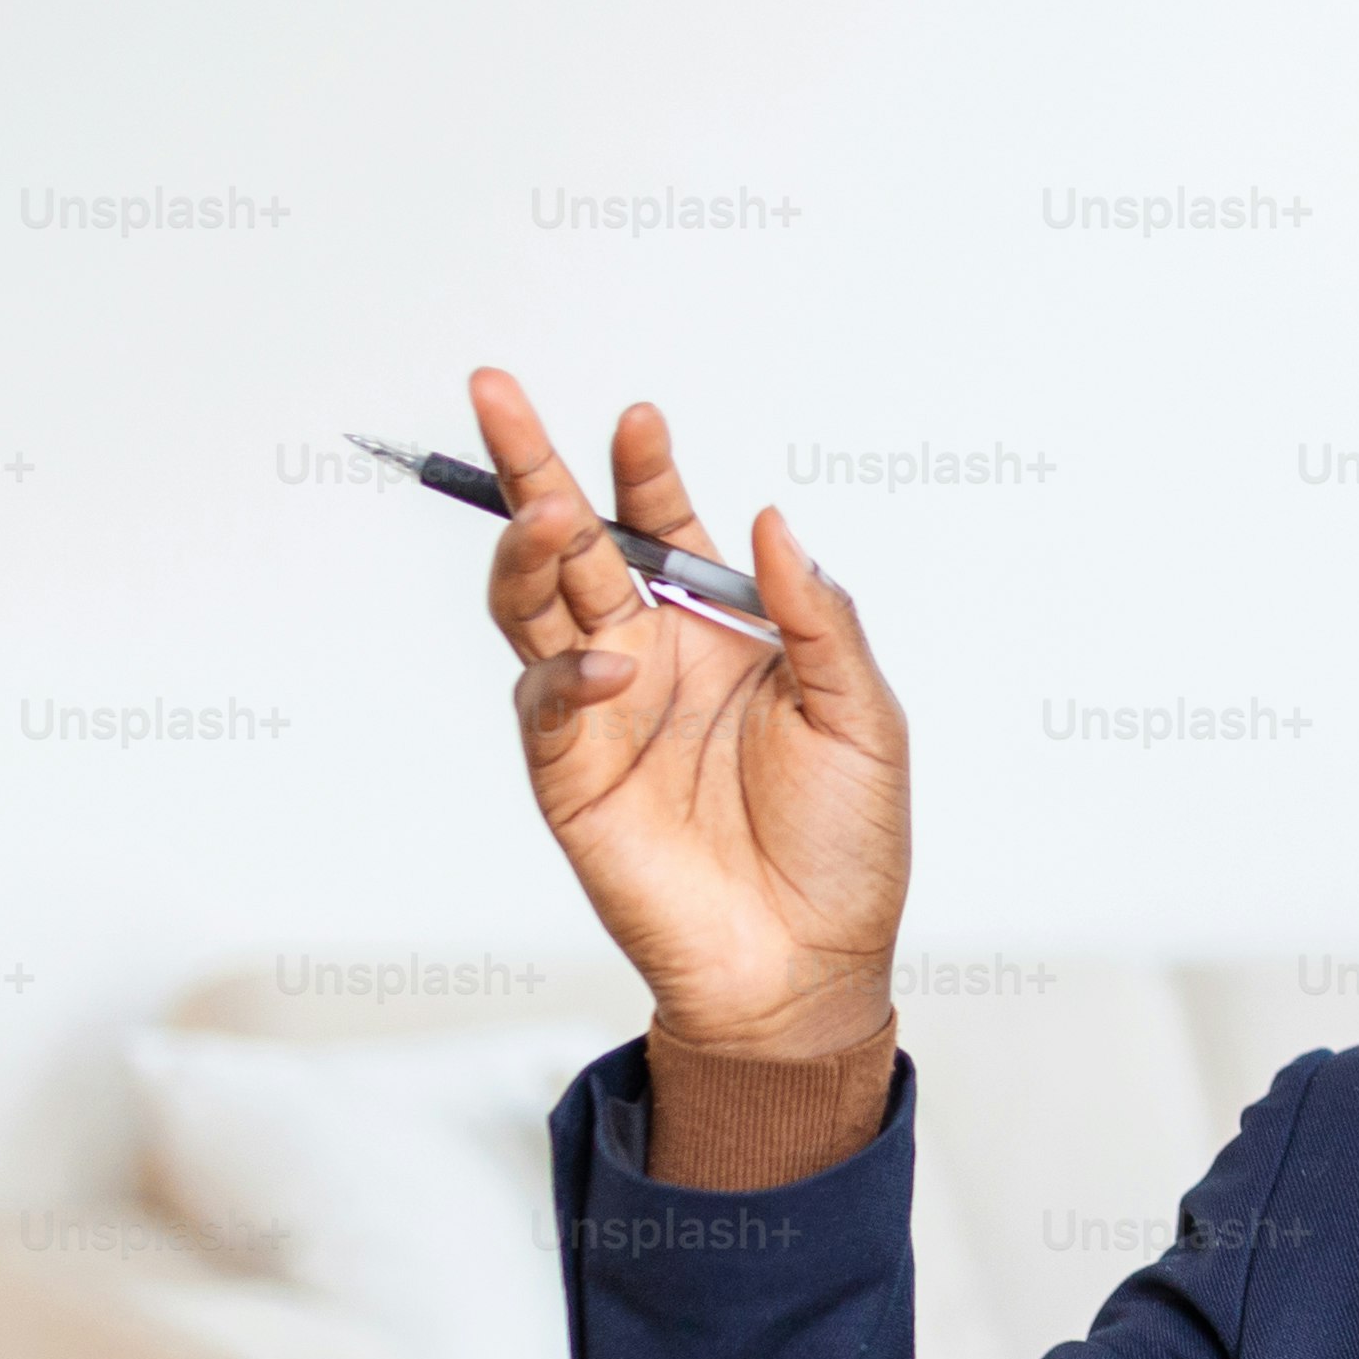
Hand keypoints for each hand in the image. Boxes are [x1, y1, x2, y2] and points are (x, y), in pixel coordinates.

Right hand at [472, 368, 908, 1059]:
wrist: (809, 962)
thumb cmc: (846, 845)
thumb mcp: (863, 716)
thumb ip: (817, 618)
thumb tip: (773, 523)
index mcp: (720, 633)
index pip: (665, 528)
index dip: (644, 471)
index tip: (639, 418)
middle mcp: (651, 658)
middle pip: (574, 544)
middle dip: (531, 469)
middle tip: (495, 396)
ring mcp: (602, 713)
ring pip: (533, 605)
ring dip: (528, 551)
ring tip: (542, 510)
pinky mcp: (571, 777)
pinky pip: (546, 703)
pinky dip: (567, 674)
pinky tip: (611, 665)